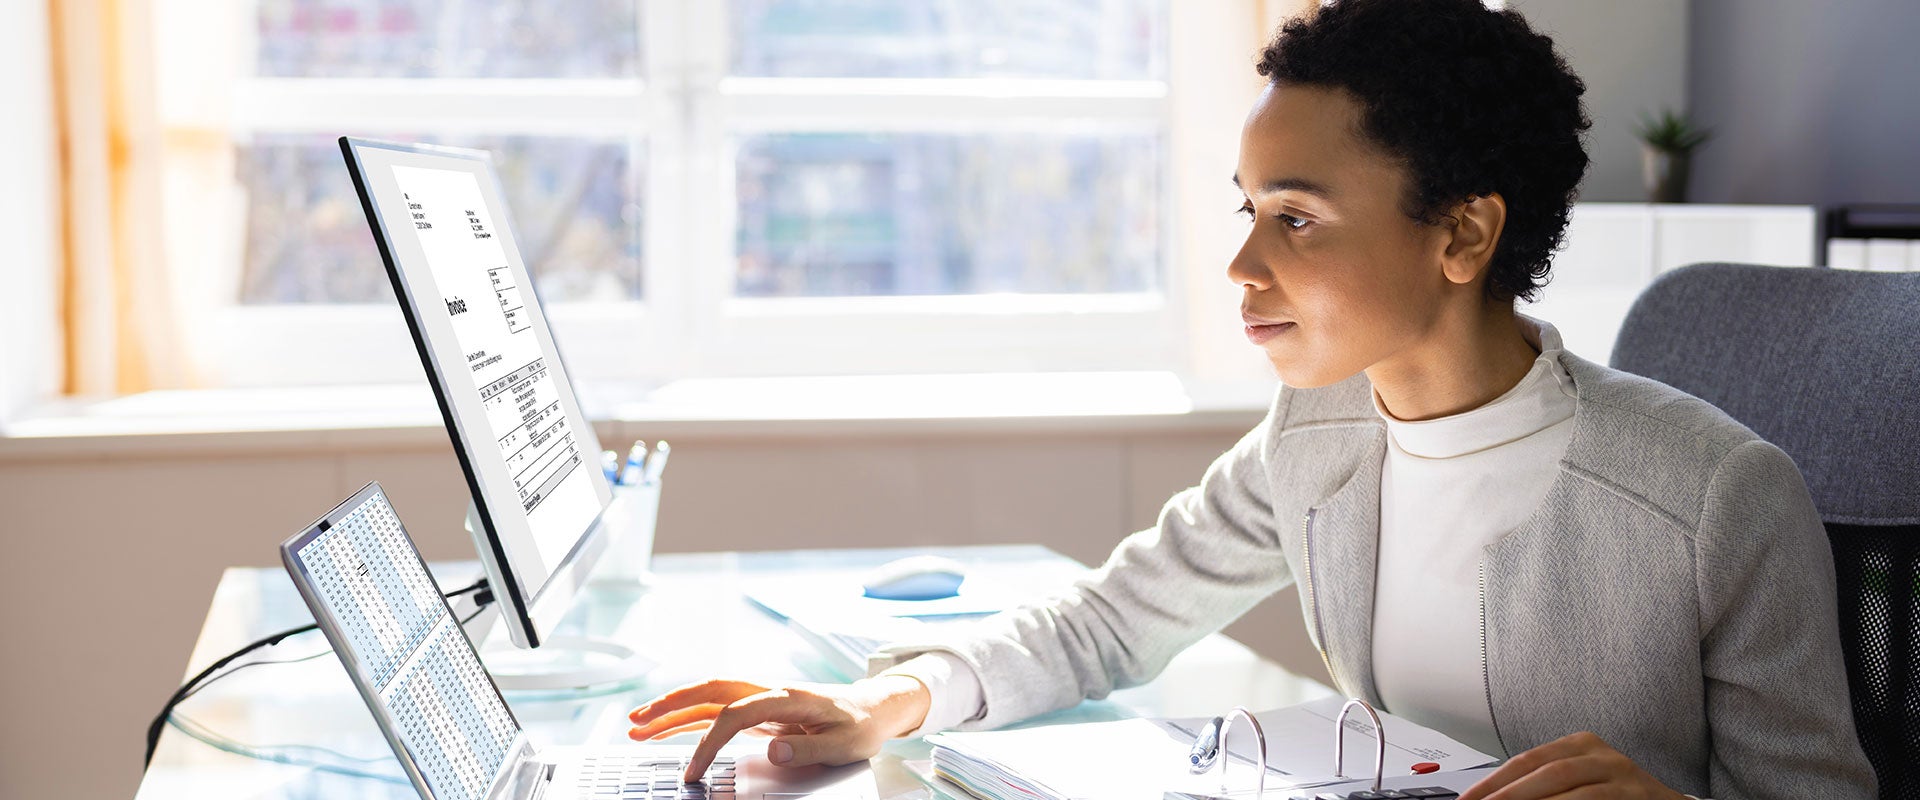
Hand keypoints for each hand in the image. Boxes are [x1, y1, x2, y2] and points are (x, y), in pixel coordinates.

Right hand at [627, 677, 931, 782]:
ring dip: (672, 709)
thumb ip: (807, 749)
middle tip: (636, 722)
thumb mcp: (843, 743)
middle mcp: (769, 692)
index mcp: (787, 697)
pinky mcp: (760, 711)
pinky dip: (690, 719)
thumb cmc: (860, 725)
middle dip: (671, 705)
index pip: (735, 714)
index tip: (692, 772)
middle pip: (711, 691)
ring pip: (709, 698)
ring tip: (636, 726)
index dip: (709, 741)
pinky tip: (667, 730)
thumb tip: (772, 753)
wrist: (874, 708)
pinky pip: (718, 711)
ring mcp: (762, 699)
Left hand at [1458, 731, 1687, 799]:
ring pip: (1566, 782)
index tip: (1467, 799)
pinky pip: (1595, 799)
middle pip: (1542, 769)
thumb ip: (1543, 789)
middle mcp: (1599, 751)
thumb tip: (1497, 799)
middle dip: (1506, 792)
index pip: (1526, 760)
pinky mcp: (1637, 792)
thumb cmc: (1615, 798)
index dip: (1493, 781)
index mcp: (1578, 744)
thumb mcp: (1578, 786)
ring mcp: (1621, 770)